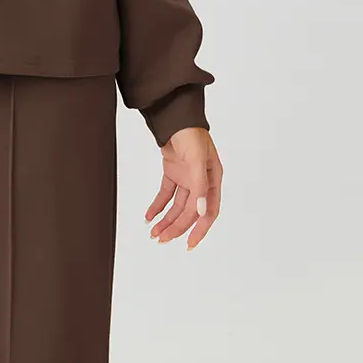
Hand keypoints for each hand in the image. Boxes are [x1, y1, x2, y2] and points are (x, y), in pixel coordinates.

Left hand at [144, 125, 219, 249]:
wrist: (175, 118)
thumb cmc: (192, 134)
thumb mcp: (198, 160)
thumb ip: (199, 186)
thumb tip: (201, 212)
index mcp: (213, 181)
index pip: (209, 212)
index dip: (200, 230)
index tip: (189, 244)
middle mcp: (201, 182)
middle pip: (190, 212)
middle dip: (177, 227)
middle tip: (162, 240)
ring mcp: (187, 178)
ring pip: (177, 206)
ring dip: (166, 220)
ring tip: (154, 233)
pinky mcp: (173, 173)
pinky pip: (166, 195)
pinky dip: (158, 206)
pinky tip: (150, 216)